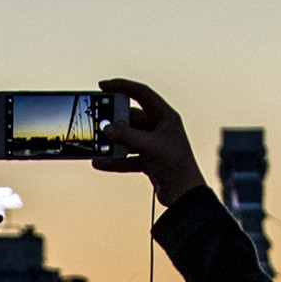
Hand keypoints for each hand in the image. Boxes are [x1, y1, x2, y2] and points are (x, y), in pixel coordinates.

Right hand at [92, 77, 208, 205]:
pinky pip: (127, 157)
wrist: (184, 195)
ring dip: (112, 143)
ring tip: (96, 144)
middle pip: (131, 118)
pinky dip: (115, 160)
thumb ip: (127, 136)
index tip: (103, 86)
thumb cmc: (175, 165)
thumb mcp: (149, 146)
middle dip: (113, 122)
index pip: (141, 94)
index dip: (122, 87)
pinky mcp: (148, 161)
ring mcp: (153, 145)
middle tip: (96, 121)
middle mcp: (159, 128)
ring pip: (127, 139)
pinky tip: (100, 162)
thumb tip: (107, 129)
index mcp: (165, 116)